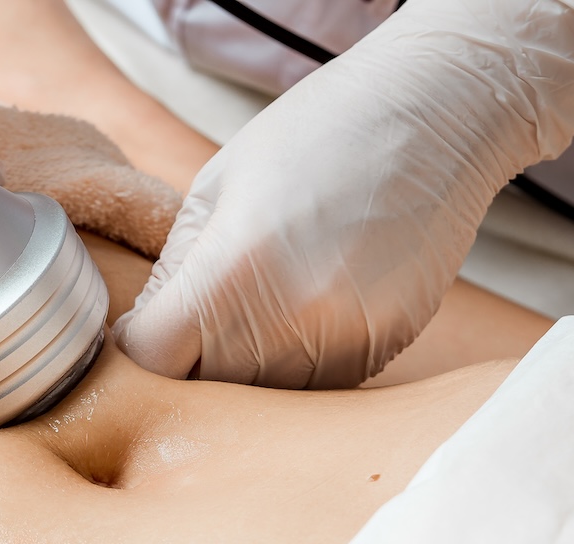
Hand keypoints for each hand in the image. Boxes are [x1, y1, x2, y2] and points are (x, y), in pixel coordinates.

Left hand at [112, 0, 573, 388]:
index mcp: (234, 268)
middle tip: (196, 321)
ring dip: (244, 371)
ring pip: (260, 399)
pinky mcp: (382, 350)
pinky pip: (314, 389)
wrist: (436, 114)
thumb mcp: (217, 186)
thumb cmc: (317, 134)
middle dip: (188, 363)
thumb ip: (173, 272)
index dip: (138, 351)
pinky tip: (303, 314)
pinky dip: (295, 366)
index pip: (154, 361)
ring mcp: (343, 342)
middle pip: (204, 389)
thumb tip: (138, 339)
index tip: (144, 331)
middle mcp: (291, 319)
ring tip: (257, 309)